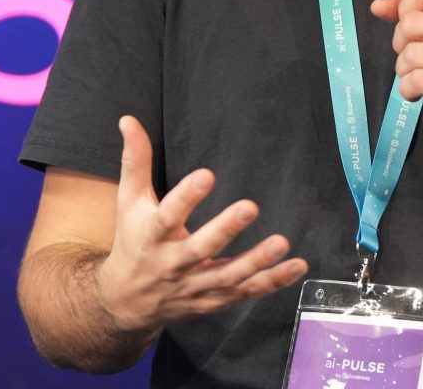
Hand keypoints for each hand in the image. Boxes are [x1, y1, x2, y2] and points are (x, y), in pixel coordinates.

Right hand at [94, 115, 306, 330]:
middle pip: (200, 248)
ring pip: (227, 276)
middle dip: (225, 229)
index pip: (167, 215)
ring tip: (281, 243)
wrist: (127, 302)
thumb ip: (135, 161)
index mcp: (153, 235)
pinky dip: (272, 281)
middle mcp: (173, 263)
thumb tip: (128, 120)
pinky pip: (245, 292)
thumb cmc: (133, 241)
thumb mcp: (129, 201)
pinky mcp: (214, 299)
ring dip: (256, 261)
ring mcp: (195, 285)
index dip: (186, 196)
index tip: (207, 174)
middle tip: (250, 207)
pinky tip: (296, 265)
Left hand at [370, 0, 422, 145]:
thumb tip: (378, 6)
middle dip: (402, 43)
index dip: (407, 5)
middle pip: (410, 22)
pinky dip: (409, 89)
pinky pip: (415, 80)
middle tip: (419, 56)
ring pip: (410, 54)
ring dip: (405, 70)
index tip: (413, 24)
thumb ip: (413, 11)